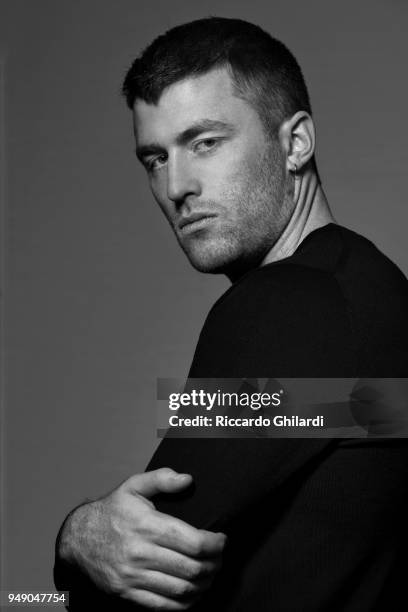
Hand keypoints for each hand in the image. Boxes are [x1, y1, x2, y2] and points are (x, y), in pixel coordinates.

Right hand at [58, 468, 225, 609]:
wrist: (78, 538)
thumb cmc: (112, 510)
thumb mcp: (134, 486)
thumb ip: (162, 479)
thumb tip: (187, 480)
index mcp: (146, 525)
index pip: (193, 542)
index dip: (215, 544)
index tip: (222, 540)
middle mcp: (140, 553)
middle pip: (191, 568)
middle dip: (214, 565)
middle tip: (220, 559)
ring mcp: (133, 576)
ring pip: (180, 589)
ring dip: (203, 585)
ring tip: (211, 575)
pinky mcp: (126, 592)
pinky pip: (162, 605)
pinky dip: (184, 604)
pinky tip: (193, 593)